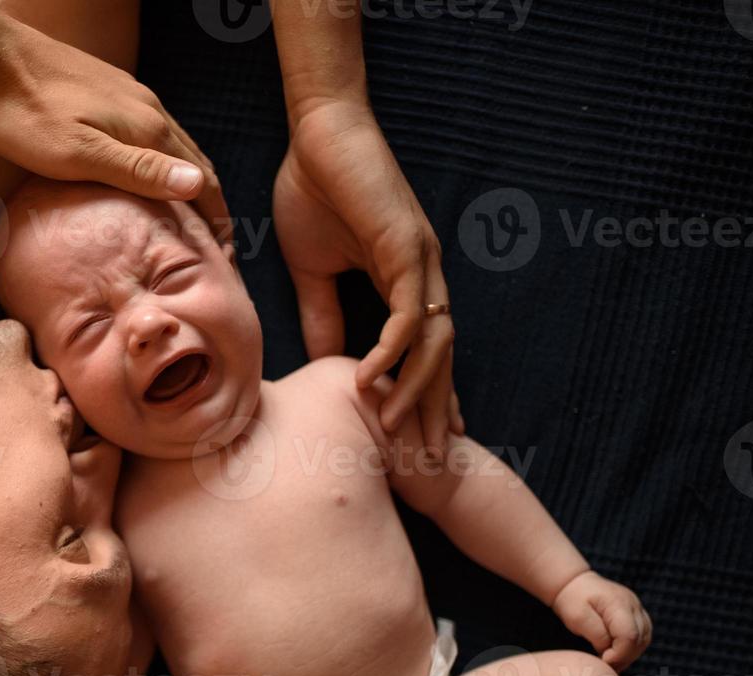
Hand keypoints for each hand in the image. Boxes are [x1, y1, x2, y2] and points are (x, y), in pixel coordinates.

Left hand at [0, 19, 228, 236]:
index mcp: (148, 130)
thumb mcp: (79, 153)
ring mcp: (131, 99)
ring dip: (190, 184)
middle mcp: (149, 111)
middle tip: (219, 246)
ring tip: (192, 218)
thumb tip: (197, 185)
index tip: (226, 256)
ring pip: (176, 148)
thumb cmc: (26, 114)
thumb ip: (138, 171)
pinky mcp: (111, 93)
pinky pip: (153, 136)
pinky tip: (151, 177)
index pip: (201, 181)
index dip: (218, 220)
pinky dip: (166, 164)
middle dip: (211, 205)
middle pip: (195, 164)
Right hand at [272, 99, 461, 454]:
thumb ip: (322, 315)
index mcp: (405, 281)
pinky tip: (370, 379)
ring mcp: (420, 263)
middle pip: (440, 356)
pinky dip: (391, 350)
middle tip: (426, 461)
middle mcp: (423, 276)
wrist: (317, 137)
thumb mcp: (312, 270)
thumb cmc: (314, 192)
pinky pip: (406, 314)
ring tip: (396, 432)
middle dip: (432, 410)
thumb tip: (327, 364)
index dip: (425, 394)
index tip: (419, 438)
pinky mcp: (405, 248)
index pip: (424, 350)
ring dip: (416, 390)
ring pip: (432, 342)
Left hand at [551, 570, 652, 669]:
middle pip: (640, 640)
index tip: (603, 661)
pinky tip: (617, 653)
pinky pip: (642, 636)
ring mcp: (638, 608)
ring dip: (629, 654)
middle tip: (606, 665)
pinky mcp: (636, 614)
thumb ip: (597, 636)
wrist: (574, 583)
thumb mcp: (577, 618)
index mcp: (619, 603)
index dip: (618, 654)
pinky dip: (631, 648)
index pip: (629, 636)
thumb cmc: (572, 599)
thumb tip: (610, 653)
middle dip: (624, 657)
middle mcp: (634, 605)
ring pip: (644, 639)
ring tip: (611, 661)